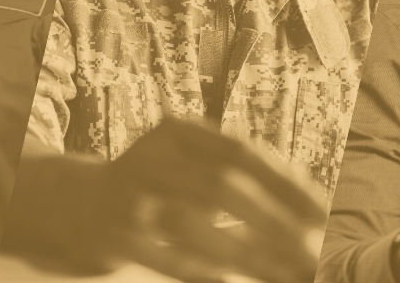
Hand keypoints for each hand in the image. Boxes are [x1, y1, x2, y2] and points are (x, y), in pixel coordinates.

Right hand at [6, 119, 325, 282]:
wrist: (75, 202)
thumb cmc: (155, 183)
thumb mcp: (188, 162)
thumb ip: (237, 176)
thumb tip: (308, 209)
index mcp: (180, 131)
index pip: (242, 151)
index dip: (286, 181)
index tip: (324, 211)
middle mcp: (153, 156)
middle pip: (223, 187)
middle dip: (275, 221)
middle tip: (313, 250)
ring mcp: (130, 195)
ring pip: (197, 224)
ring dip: (249, 253)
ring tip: (288, 274)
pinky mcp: (113, 233)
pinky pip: (164, 256)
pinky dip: (199, 270)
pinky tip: (228, 281)